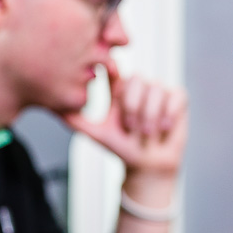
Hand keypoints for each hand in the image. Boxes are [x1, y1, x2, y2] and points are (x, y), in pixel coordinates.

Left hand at [63, 59, 187, 176]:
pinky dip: (169, 115)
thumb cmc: (122, 148)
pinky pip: (176, 97)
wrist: (147, 166)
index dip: (114, 67)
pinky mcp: (178, 99)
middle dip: (134, 107)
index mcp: (120, 90)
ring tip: (147, 134)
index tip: (111, 72)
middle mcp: (140, 87)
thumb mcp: (97, 134)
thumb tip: (54, 109)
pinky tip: (164, 129)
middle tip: (132, 129)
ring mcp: (160, 91)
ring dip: (151, 117)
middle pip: (138, 80)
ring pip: (156, 90)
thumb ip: (77, 121)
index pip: (116, 71)